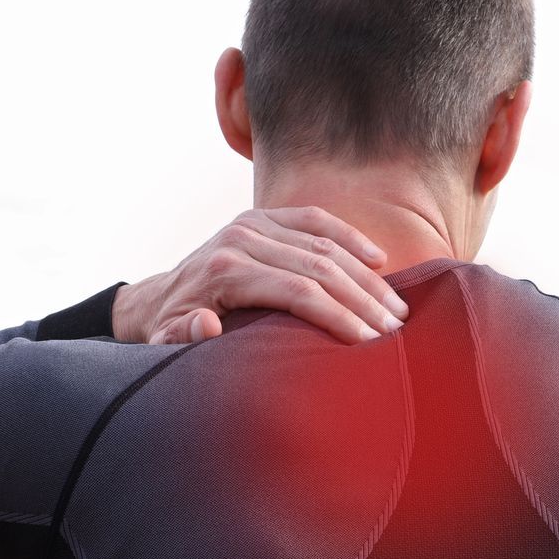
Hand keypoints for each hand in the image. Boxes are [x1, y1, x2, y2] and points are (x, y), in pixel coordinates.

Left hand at [111, 207, 409, 344]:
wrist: (162, 298)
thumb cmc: (175, 330)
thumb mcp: (170, 342)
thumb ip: (183, 338)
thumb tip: (207, 325)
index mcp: (224, 270)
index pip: (297, 291)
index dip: (338, 316)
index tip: (369, 342)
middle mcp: (240, 238)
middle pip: (318, 266)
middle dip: (362, 300)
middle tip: (394, 329)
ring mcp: (254, 222)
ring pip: (324, 243)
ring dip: (366, 277)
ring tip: (396, 308)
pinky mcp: (264, 216)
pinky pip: (315, 220)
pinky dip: (350, 237)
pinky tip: (379, 260)